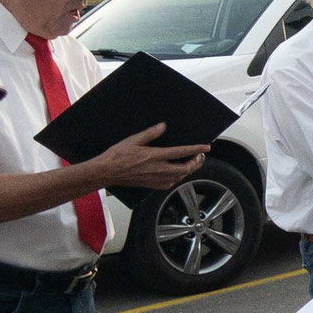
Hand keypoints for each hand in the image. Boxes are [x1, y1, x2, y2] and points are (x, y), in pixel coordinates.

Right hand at [92, 123, 211, 189]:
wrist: (106, 172)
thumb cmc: (117, 156)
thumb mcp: (133, 140)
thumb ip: (150, 133)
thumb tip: (163, 126)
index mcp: (154, 156)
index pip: (181, 152)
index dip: (196, 149)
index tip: (206, 147)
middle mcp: (157, 169)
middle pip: (185, 168)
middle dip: (196, 162)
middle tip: (201, 156)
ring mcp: (155, 179)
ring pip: (179, 177)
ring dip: (188, 170)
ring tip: (192, 162)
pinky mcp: (151, 185)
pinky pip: (170, 184)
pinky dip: (178, 178)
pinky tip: (177, 173)